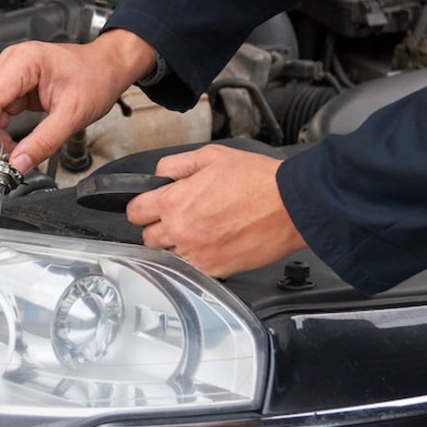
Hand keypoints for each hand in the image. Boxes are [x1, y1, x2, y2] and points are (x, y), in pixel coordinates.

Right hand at [0, 29, 156, 171]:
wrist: (108, 67)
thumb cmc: (97, 78)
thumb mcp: (73, 114)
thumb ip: (44, 142)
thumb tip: (19, 164)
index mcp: (23, 61)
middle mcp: (11, 63)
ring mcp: (10, 73)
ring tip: (2, 162)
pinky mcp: (14, 86)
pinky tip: (8, 149)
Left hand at [127, 145, 306, 277]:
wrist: (291, 206)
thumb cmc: (257, 180)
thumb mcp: (211, 156)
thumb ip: (177, 165)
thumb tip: (160, 175)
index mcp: (174, 202)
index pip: (135, 212)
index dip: (142, 206)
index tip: (151, 205)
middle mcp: (180, 231)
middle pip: (147, 237)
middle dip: (159, 226)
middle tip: (181, 215)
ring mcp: (196, 254)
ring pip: (168, 254)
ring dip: (177, 243)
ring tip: (202, 229)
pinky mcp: (214, 270)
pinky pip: (191, 267)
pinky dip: (197, 257)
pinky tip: (214, 242)